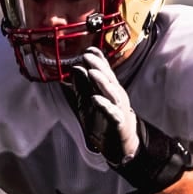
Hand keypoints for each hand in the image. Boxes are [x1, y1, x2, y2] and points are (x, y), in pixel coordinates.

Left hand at [68, 47, 140, 164]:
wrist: (118, 144)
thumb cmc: (102, 120)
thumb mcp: (87, 102)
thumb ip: (81, 86)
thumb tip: (75, 68)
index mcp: (109, 89)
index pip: (104, 71)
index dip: (98, 60)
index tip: (89, 49)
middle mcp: (115, 95)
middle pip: (108, 78)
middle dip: (98, 66)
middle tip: (87, 56)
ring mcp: (118, 108)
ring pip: (111, 92)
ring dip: (102, 82)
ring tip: (91, 72)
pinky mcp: (118, 122)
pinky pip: (112, 112)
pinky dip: (104, 105)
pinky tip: (95, 99)